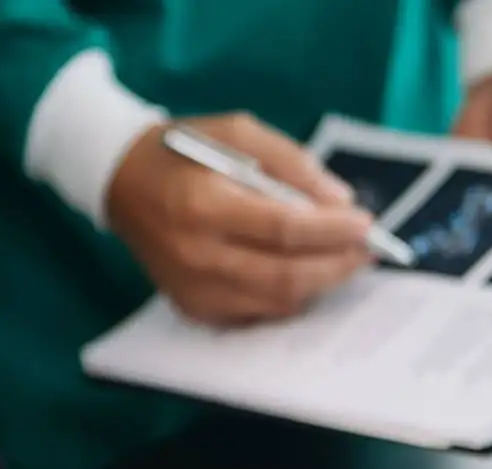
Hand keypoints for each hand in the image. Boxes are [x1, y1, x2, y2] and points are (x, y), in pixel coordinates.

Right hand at [106, 112, 375, 325]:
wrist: (124, 184)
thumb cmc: (186, 152)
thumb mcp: (237, 132)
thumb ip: (291, 163)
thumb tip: (340, 203)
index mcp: (204, 205)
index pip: (283, 229)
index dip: (331, 232)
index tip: (366, 225)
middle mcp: (197, 255)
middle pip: (286, 276)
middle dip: (337, 265)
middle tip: (367, 251)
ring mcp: (195, 290)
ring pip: (277, 302)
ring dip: (320, 284)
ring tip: (344, 261)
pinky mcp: (195, 309)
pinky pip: (258, 313)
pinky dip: (290, 296)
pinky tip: (305, 274)